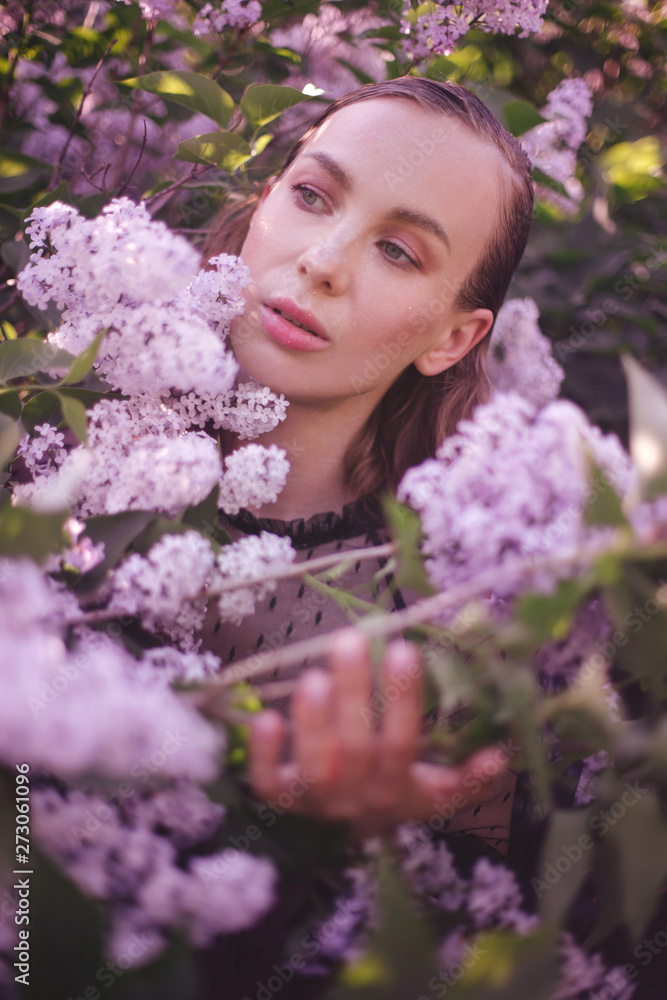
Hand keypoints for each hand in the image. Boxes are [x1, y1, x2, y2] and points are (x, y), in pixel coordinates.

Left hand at [247, 629, 504, 839]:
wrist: (342, 842)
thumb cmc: (393, 795)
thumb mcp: (435, 792)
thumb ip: (468, 776)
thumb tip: (501, 753)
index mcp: (396, 791)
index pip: (402, 744)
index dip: (403, 700)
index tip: (403, 649)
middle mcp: (355, 800)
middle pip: (354, 748)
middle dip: (353, 692)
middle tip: (350, 640)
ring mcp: (314, 803)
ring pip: (312, 766)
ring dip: (312, 720)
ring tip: (314, 673)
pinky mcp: (278, 801)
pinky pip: (267, 784)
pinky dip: (263, 754)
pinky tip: (265, 717)